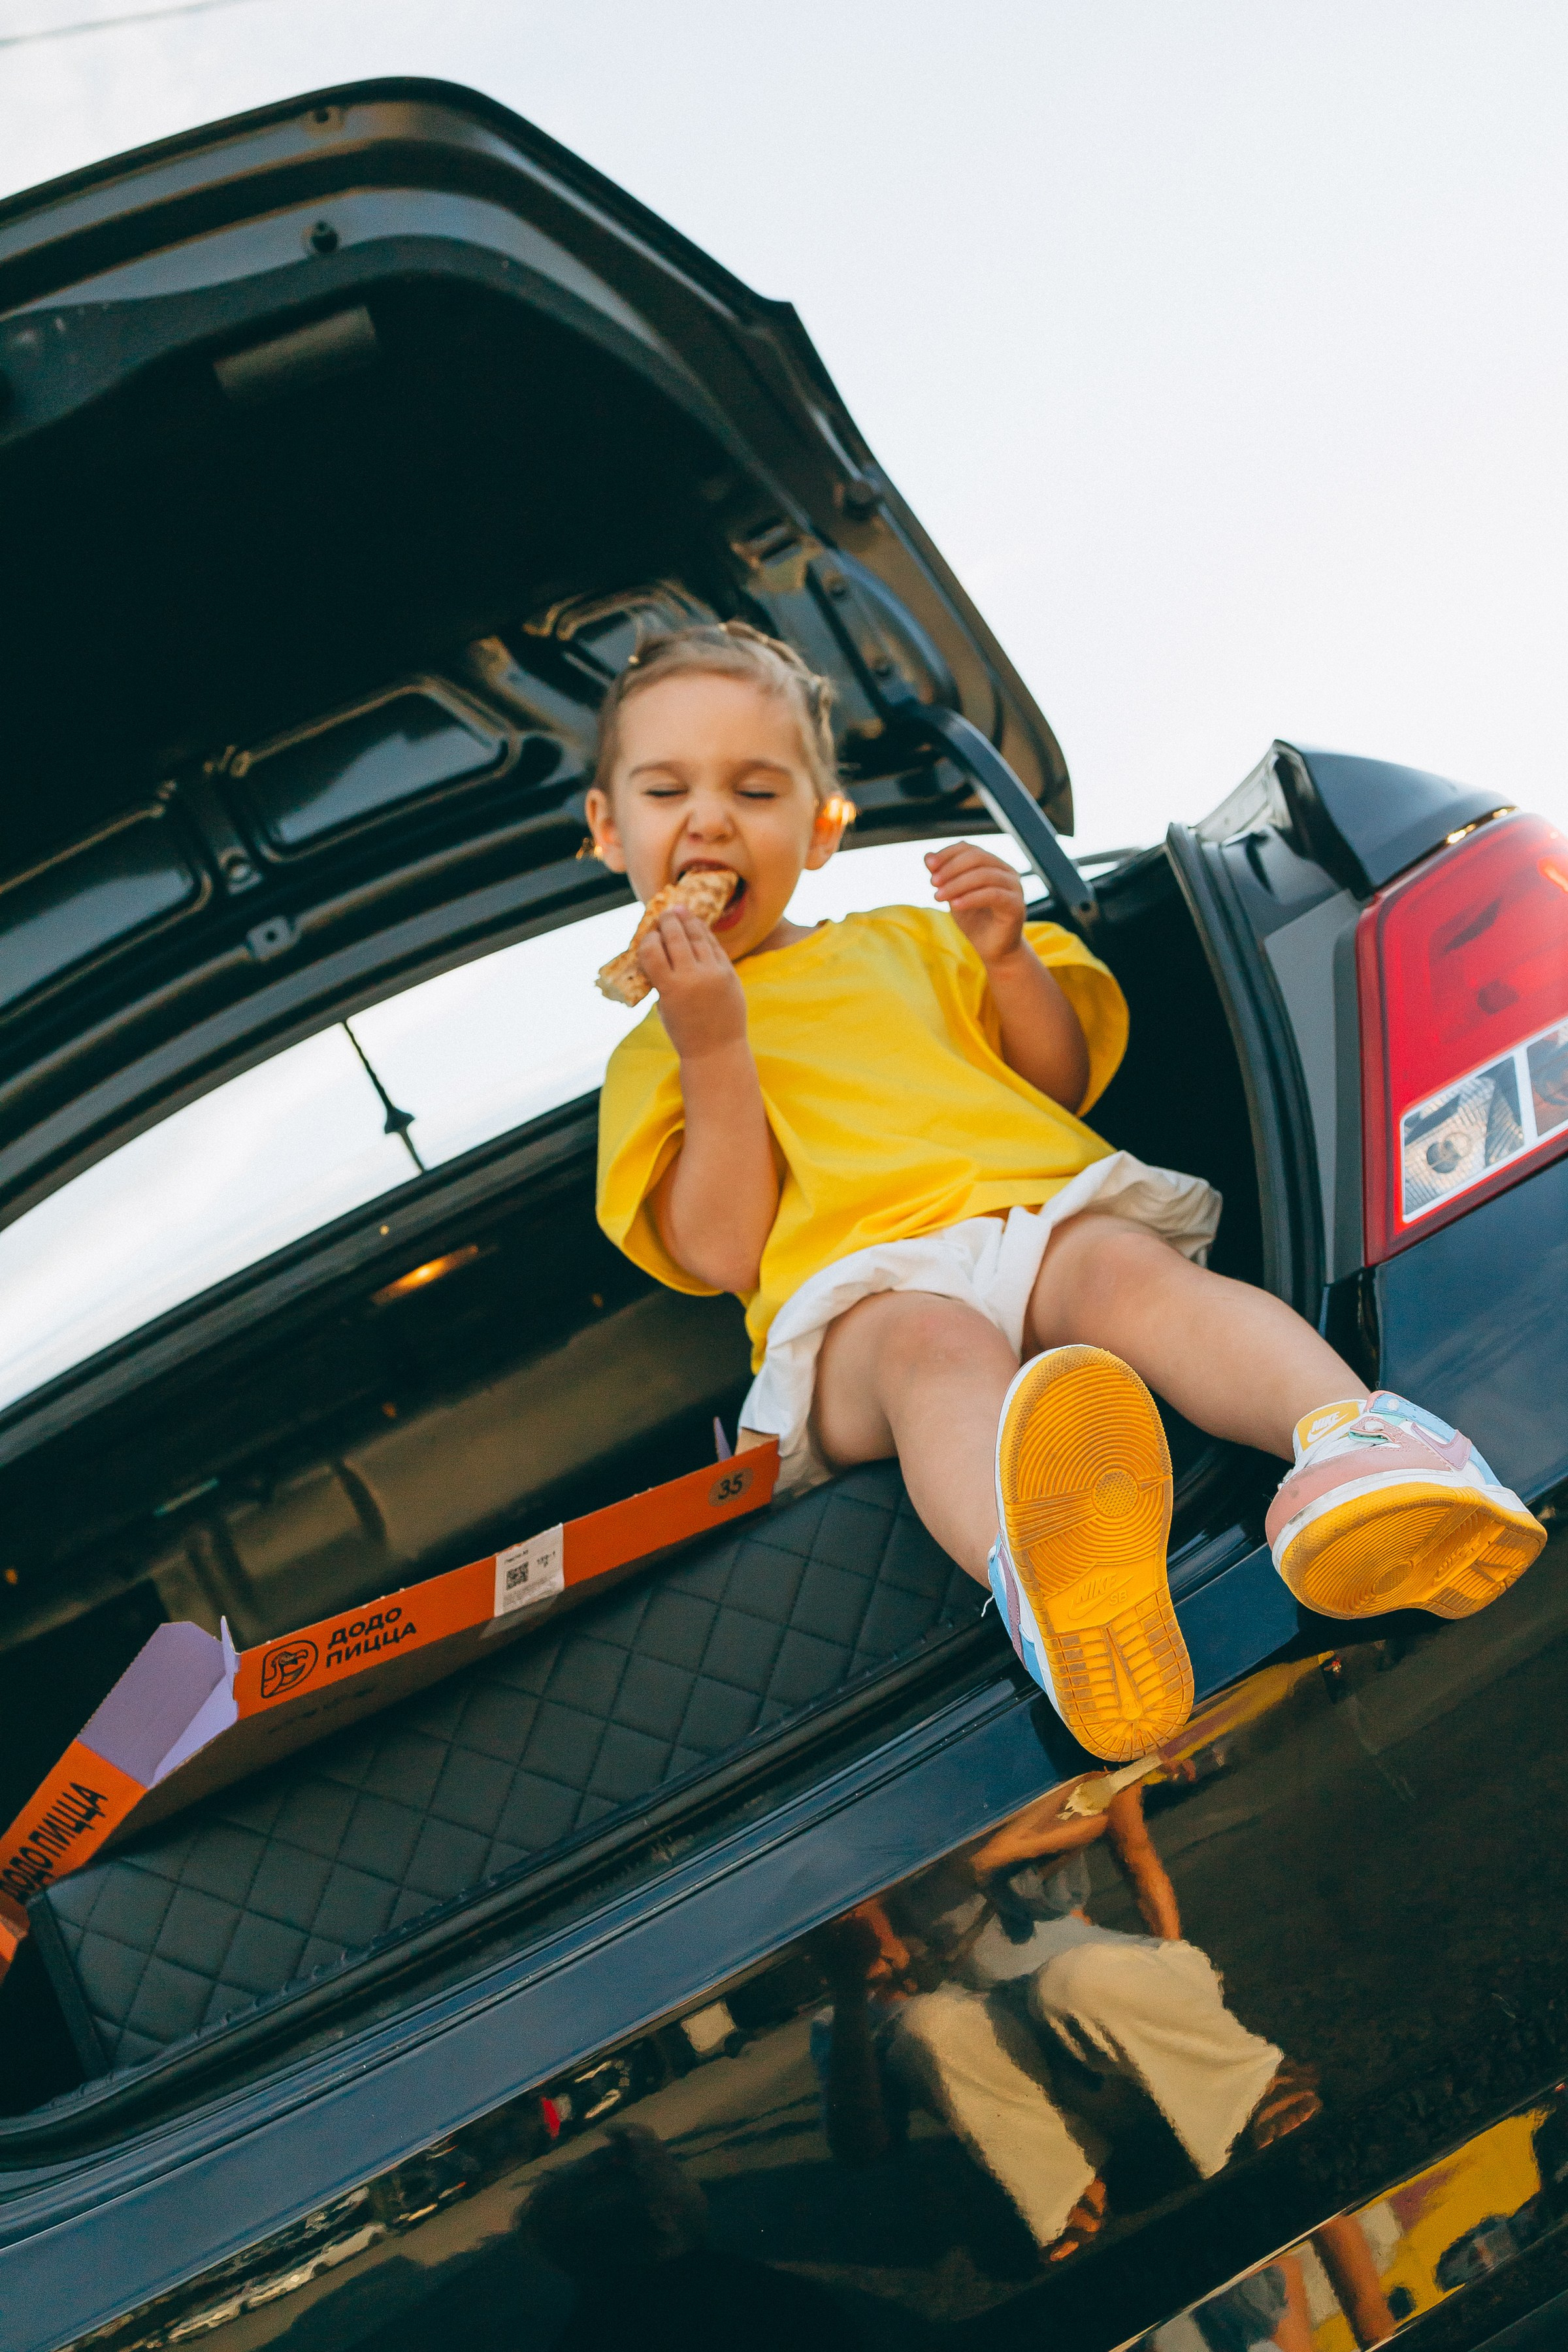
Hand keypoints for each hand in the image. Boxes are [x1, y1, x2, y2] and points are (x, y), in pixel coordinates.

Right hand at [638, 907, 747, 1060]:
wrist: (717, 1050)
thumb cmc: (684, 1031)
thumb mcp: (664, 1006)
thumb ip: (661, 979)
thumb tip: (658, 948)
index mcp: (670, 989)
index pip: (652, 951)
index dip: (648, 940)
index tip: (648, 936)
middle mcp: (692, 978)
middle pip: (676, 937)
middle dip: (668, 922)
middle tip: (664, 913)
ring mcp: (713, 974)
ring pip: (698, 937)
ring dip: (688, 921)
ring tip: (680, 911)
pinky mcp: (729, 973)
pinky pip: (715, 946)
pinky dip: (705, 934)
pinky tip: (698, 926)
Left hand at [927, 842, 1027, 968]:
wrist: (992, 949)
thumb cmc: (974, 920)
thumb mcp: (954, 896)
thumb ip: (944, 876)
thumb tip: (927, 856)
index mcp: (992, 865)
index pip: (969, 848)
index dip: (948, 853)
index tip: (929, 866)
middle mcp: (1006, 871)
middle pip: (977, 857)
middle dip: (951, 868)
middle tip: (933, 883)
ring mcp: (1014, 887)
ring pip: (984, 875)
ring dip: (957, 884)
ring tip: (938, 897)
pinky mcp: (1016, 905)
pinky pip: (993, 895)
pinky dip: (971, 898)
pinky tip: (955, 905)